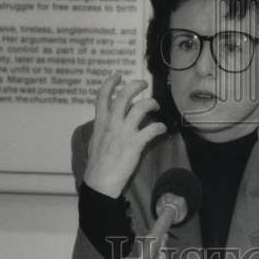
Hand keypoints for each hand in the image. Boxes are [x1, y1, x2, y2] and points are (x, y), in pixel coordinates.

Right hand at [83, 73, 166, 198]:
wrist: (100, 183)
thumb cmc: (97, 165)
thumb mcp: (96, 141)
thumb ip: (104, 128)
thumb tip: (112, 120)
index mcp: (100, 123)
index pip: (102, 96)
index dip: (110, 83)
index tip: (117, 75)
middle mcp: (112, 123)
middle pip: (124, 96)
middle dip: (135, 85)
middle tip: (143, 83)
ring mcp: (124, 132)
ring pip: (140, 107)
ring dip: (151, 102)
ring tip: (156, 105)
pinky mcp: (135, 144)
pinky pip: (152, 128)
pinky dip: (160, 126)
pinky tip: (162, 128)